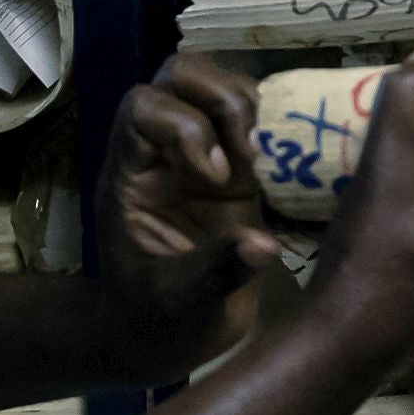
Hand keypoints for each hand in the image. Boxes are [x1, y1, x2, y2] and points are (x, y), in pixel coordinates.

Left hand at [91, 52, 282, 380]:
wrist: (164, 339)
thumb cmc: (155, 321)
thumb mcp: (177, 302)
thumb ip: (214, 271)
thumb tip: (263, 245)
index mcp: (130, 175)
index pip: (142, 108)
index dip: (183, 127)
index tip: (216, 178)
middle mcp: (161, 153)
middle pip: (178, 75)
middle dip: (220, 96)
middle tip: (248, 152)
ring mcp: (198, 156)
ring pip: (215, 85)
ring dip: (246, 106)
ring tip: (264, 157)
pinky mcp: (234, 171)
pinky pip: (250, 118)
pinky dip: (271, 124)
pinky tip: (283, 163)